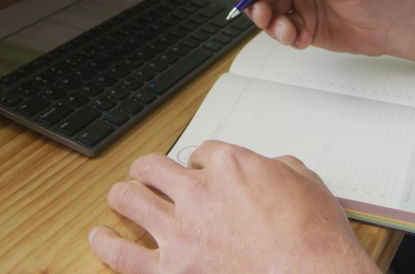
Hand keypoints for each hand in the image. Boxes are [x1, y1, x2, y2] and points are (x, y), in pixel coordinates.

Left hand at [89, 141, 376, 273]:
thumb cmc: (314, 240)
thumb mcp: (306, 183)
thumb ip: (279, 169)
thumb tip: (273, 167)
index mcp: (229, 165)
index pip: (201, 152)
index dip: (201, 162)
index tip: (203, 171)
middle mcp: (197, 192)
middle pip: (154, 167)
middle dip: (150, 169)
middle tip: (148, 174)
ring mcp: (179, 231)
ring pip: (129, 198)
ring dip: (123, 194)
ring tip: (120, 196)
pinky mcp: (169, 270)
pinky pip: (121, 254)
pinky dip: (105, 243)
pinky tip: (99, 237)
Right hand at [230, 0, 413, 55]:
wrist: (396, 23)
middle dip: (257, 4)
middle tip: (264, 17)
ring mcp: (302, 1)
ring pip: (269, 13)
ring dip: (272, 25)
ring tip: (288, 32)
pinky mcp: (306, 25)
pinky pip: (283, 32)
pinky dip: (286, 37)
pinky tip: (302, 39)